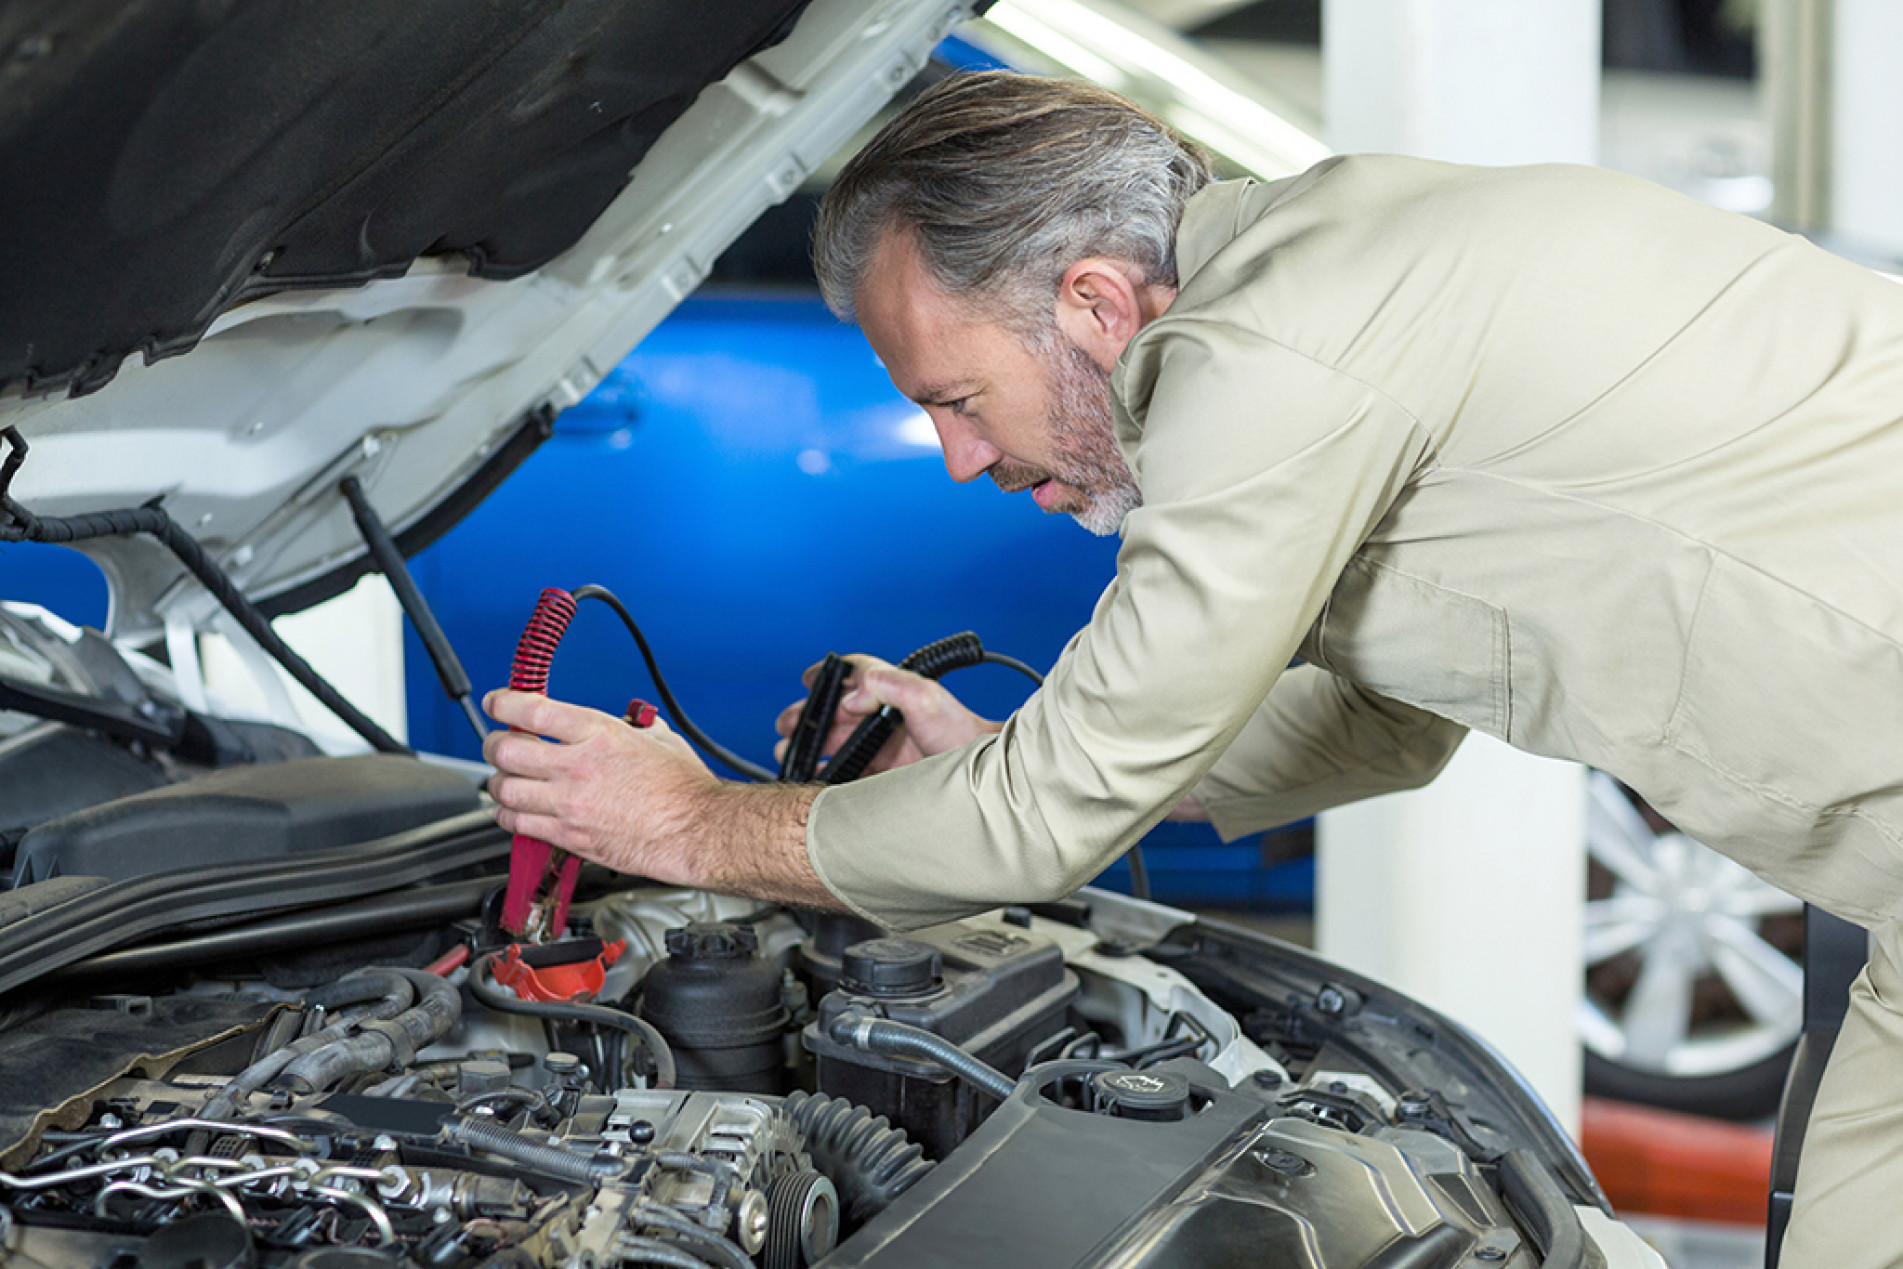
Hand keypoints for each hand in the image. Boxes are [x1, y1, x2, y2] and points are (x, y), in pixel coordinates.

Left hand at [482, 689, 719, 884]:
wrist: (696, 830)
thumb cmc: (684, 788)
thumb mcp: (658, 738)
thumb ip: (628, 726)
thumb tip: (619, 721)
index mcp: (598, 734)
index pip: (531, 710)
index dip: (503, 702)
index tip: (496, 702)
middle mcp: (577, 767)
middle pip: (506, 750)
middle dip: (494, 744)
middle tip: (499, 743)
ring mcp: (570, 804)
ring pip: (505, 790)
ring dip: (499, 781)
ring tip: (507, 778)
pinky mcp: (570, 835)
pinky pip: (519, 824)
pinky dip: (509, 815)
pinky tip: (516, 810)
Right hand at [774, 655, 1001, 776]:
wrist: (981, 778)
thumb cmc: (962, 734)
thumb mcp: (928, 699)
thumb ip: (892, 685)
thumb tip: (854, 693)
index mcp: (895, 693)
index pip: (856, 675)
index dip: (829, 675)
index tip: (807, 679)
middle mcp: (887, 718)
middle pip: (837, 713)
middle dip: (808, 718)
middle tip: (786, 727)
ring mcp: (885, 747)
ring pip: (838, 743)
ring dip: (812, 746)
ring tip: (788, 754)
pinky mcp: (886, 775)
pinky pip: (849, 772)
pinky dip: (827, 774)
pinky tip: (811, 778)